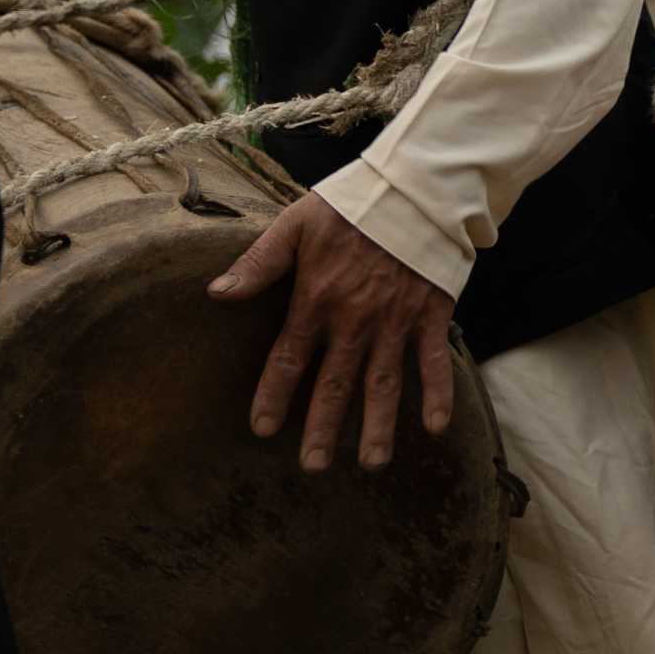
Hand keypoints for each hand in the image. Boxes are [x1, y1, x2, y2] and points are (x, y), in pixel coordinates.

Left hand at [210, 192, 459, 472]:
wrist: (417, 186)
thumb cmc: (352, 203)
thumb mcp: (296, 224)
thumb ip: (259, 262)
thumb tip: (217, 294)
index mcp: (317, 299)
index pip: (289, 358)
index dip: (274, 395)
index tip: (263, 429)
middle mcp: (356, 319)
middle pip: (336, 383)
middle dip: (322, 428)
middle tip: (311, 466)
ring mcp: (397, 320)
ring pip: (384, 383)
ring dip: (376, 426)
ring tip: (369, 463)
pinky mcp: (432, 313)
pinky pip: (434, 361)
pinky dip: (437, 394)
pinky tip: (434, 428)